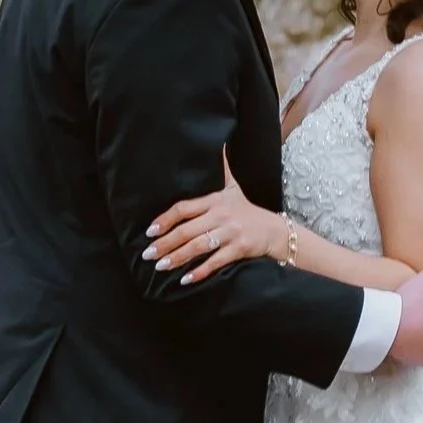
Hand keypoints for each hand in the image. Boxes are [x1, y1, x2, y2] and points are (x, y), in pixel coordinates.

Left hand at [145, 154, 279, 283]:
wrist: (274, 230)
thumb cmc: (247, 209)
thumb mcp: (233, 187)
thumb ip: (222, 168)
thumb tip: (219, 143)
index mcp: (215, 200)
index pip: (184, 208)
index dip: (165, 219)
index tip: (150, 230)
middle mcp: (221, 215)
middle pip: (187, 230)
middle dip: (165, 243)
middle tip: (148, 254)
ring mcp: (230, 233)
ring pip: (198, 246)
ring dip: (177, 257)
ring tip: (160, 266)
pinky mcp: (239, 248)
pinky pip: (216, 261)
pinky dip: (200, 271)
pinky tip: (185, 279)